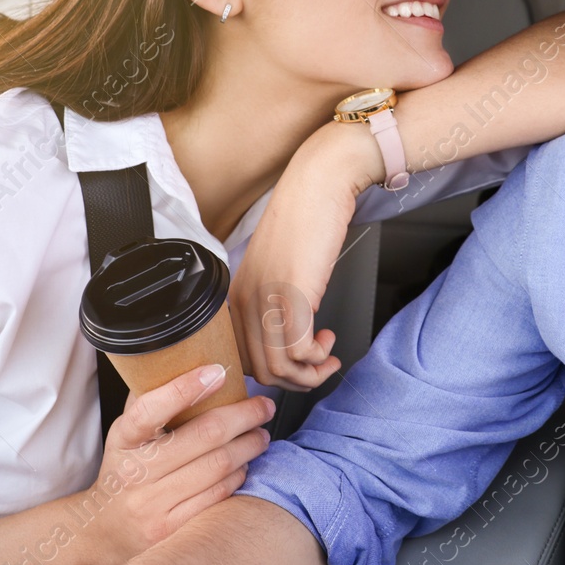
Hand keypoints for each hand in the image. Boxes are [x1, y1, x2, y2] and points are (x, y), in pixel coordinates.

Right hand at [80, 363, 274, 564]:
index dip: (185, 388)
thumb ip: (150, 401)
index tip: (218, 371)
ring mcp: (152, 504)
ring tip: (261, 435)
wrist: (103, 529)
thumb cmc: (125, 469)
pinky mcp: (170, 528)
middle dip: (243, 416)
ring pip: (217, 467)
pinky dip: (238, 475)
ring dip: (249, 446)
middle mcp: (135, 472)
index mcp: (124, 440)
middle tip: (263, 406)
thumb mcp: (126, 434)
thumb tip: (184, 361)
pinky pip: (217, 495)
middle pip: (202, 436)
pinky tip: (244, 464)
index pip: (150, 410)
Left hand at [228, 122, 377, 390]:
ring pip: (278, 367)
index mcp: (237, 296)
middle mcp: (245, 301)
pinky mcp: (293, 296)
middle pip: (261, 369)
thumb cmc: (305, 220)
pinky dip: (317, 357)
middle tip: (318, 365)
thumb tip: (288, 338)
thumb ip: (276, 302)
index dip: (275, 371)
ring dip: (309, 373)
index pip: (243, 357)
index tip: (298, 364)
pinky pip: (298, 352)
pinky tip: (328, 340)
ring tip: (326, 355)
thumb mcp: (282, 269)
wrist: (320, 185)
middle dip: (295, 380)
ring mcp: (267, 300)